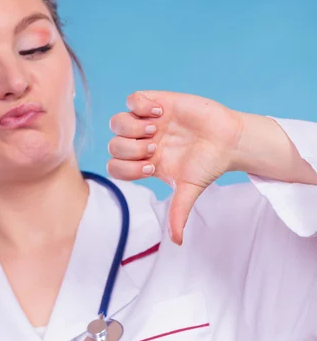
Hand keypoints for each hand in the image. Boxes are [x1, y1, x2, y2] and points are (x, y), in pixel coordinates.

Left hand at [107, 90, 243, 244]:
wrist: (228, 140)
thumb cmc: (206, 164)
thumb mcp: (190, 188)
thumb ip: (179, 211)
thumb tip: (177, 242)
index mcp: (142, 163)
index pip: (114, 167)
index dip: (126, 168)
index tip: (151, 168)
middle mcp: (139, 142)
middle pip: (112, 145)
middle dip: (130, 149)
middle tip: (154, 149)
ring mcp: (146, 121)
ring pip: (116, 122)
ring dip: (132, 127)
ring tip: (156, 129)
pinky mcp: (156, 101)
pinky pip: (132, 98)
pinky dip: (141, 105)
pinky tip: (160, 112)